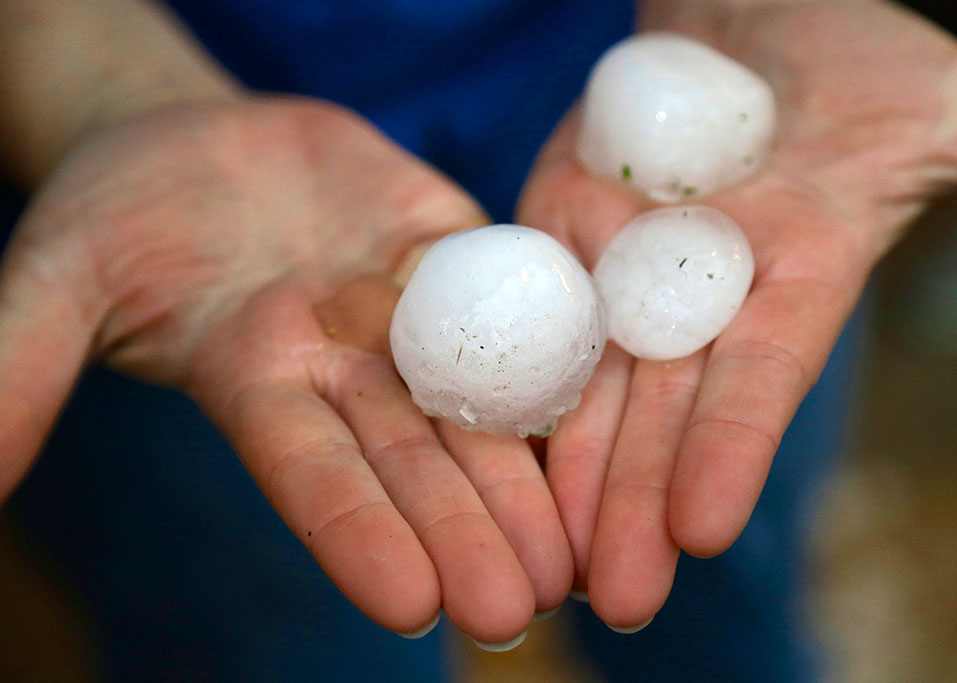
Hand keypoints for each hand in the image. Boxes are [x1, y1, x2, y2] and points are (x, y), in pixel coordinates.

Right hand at [0, 96, 572, 642]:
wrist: (204, 143)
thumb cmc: (121, 211)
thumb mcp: (60, 273)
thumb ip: (22, 361)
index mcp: (260, 385)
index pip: (310, 475)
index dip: (356, 535)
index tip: (409, 605)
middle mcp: (347, 369)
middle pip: (413, 460)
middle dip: (466, 533)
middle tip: (520, 610)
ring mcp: (408, 315)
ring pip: (477, 404)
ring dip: (526, 479)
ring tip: (575, 556)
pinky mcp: (456, 256)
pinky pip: (514, 301)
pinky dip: (561, 355)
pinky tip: (609, 417)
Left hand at [518, 0, 956, 628]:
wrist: (750, 11)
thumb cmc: (863, 50)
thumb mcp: (949, 100)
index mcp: (795, 275)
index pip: (760, 377)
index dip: (733, 448)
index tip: (702, 531)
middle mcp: (703, 289)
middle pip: (663, 407)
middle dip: (637, 501)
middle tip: (612, 598)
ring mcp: (625, 260)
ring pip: (589, 376)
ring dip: (568, 467)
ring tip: (544, 553)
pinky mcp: (563, 222)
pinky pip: (527, 299)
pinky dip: (504, 368)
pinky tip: (482, 446)